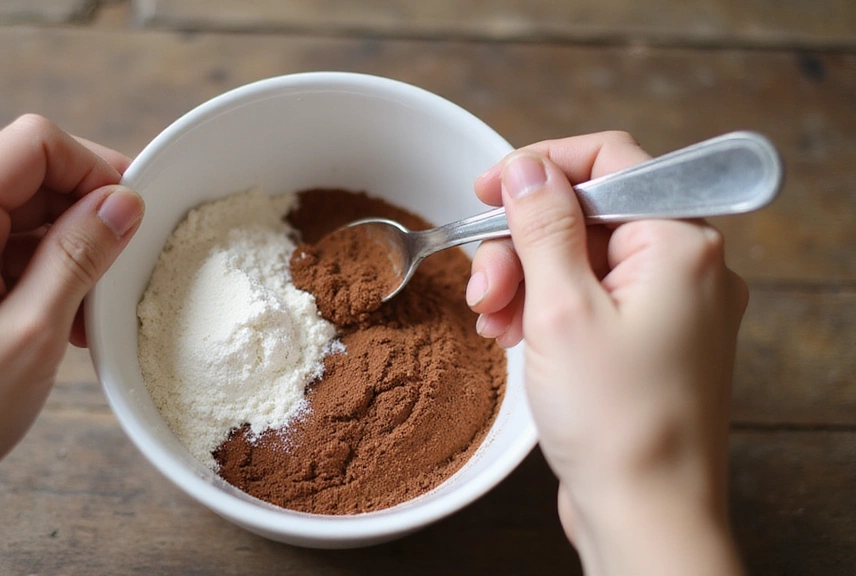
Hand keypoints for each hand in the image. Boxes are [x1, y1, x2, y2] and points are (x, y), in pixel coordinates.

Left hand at [0, 115, 143, 575]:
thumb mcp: (33, 332)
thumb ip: (80, 254)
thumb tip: (123, 202)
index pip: (33, 144)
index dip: (93, 168)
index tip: (130, 213)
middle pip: (27, 175)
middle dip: (82, 217)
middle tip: (115, 275)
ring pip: (19, 214)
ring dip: (65, 252)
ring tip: (85, 314)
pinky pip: (0, 247)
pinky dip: (40, 273)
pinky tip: (61, 320)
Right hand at [467, 132, 747, 574]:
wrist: (645, 513)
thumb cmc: (616, 421)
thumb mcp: (562, 308)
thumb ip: (544, 226)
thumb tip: (529, 169)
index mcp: (680, 242)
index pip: (609, 161)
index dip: (540, 167)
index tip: (486, 190)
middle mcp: (685, 266)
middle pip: (587, 215)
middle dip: (521, 242)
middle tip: (483, 285)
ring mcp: (669, 306)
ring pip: (581, 258)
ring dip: (525, 278)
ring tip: (492, 321)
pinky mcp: (648, 340)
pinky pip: (589, 299)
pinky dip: (545, 308)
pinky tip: (510, 335)